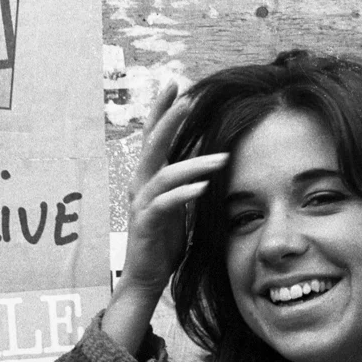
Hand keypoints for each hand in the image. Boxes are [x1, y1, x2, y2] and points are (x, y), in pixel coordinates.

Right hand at [104, 82, 230, 353]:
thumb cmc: (164, 243)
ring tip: (221, 158)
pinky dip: (185, 194)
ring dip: (194, 164)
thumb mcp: (179, 206)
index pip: (153, 137)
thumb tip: (209, 163)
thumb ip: (187, 183)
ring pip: (164, 174)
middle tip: (186, 96)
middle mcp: (140, 185)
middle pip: (153, 144)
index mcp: (148, 178)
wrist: (146, 277)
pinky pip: (165, 204)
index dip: (161, 110)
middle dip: (169, 119)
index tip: (173, 84)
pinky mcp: (146, 225)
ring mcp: (141, 204)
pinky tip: (203, 188)